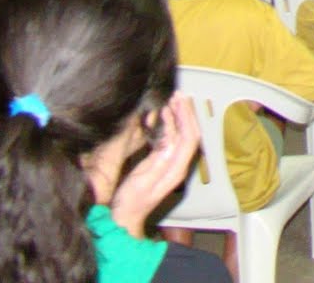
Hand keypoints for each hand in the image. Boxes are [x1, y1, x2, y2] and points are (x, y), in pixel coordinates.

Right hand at [110, 95, 202, 237]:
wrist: (124, 219)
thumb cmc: (130, 203)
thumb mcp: (142, 181)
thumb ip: (157, 161)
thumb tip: (169, 140)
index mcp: (176, 169)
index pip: (189, 138)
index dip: (186, 117)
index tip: (177, 100)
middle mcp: (178, 165)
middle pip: (190, 134)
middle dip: (186, 113)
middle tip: (178, 95)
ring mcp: (172, 164)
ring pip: (183, 135)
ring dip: (180, 116)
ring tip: (173, 100)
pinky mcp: (163, 163)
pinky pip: (173, 140)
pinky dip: (171, 125)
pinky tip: (164, 117)